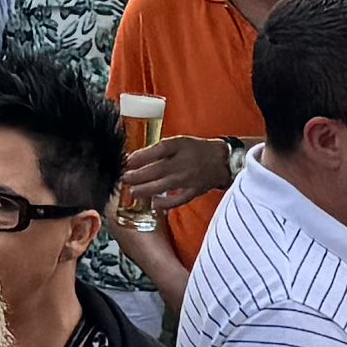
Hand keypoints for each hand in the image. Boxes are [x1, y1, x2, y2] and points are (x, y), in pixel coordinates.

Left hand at [113, 137, 235, 218]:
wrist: (222, 160)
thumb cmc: (197, 150)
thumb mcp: (178, 142)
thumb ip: (159, 149)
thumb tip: (135, 159)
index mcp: (179, 145)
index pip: (157, 150)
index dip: (140, 156)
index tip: (125, 161)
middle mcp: (183, 161)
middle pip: (157, 169)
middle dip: (137, 175)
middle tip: (124, 179)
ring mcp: (189, 178)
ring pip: (164, 185)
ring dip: (146, 189)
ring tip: (133, 192)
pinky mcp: (195, 191)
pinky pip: (179, 199)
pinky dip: (166, 203)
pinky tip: (155, 204)